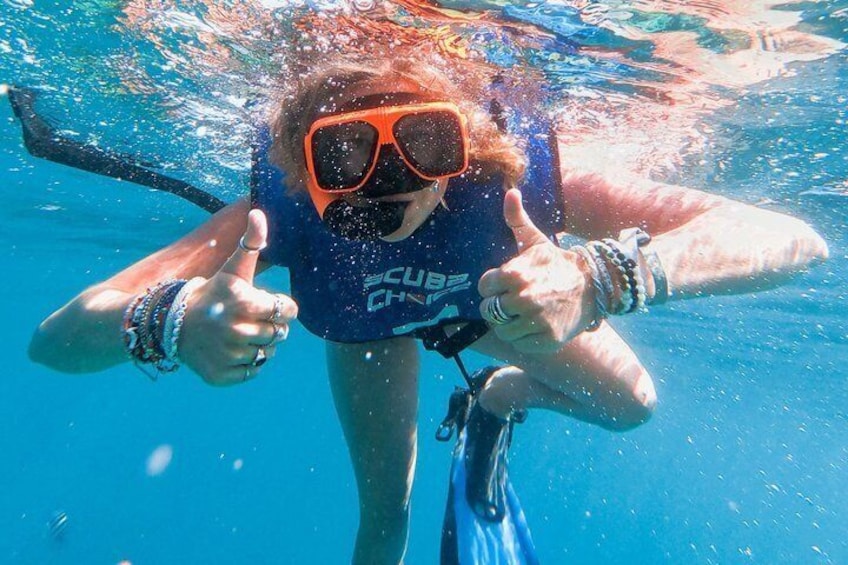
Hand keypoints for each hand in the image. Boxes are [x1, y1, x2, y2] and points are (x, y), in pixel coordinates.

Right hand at [179, 208, 297, 384]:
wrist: (171, 322)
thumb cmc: (212, 293)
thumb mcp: (232, 268)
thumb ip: (251, 242)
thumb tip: (258, 212)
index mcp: (244, 302)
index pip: (288, 310)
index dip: (280, 306)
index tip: (263, 303)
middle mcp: (236, 330)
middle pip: (279, 333)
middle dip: (269, 325)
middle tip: (247, 318)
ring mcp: (228, 355)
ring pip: (267, 354)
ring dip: (258, 344)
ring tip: (237, 333)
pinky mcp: (221, 375)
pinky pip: (251, 372)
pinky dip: (245, 363)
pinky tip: (229, 350)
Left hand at [478, 189, 593, 352]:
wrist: (593, 287)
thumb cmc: (557, 264)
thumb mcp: (536, 242)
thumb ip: (517, 220)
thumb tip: (510, 192)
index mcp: (514, 274)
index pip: (484, 288)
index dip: (494, 287)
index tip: (507, 285)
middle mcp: (523, 298)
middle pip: (489, 311)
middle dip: (499, 306)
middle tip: (515, 301)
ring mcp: (535, 321)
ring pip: (503, 330)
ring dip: (510, 324)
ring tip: (525, 313)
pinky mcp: (546, 339)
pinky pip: (520, 344)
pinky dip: (526, 338)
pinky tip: (536, 325)